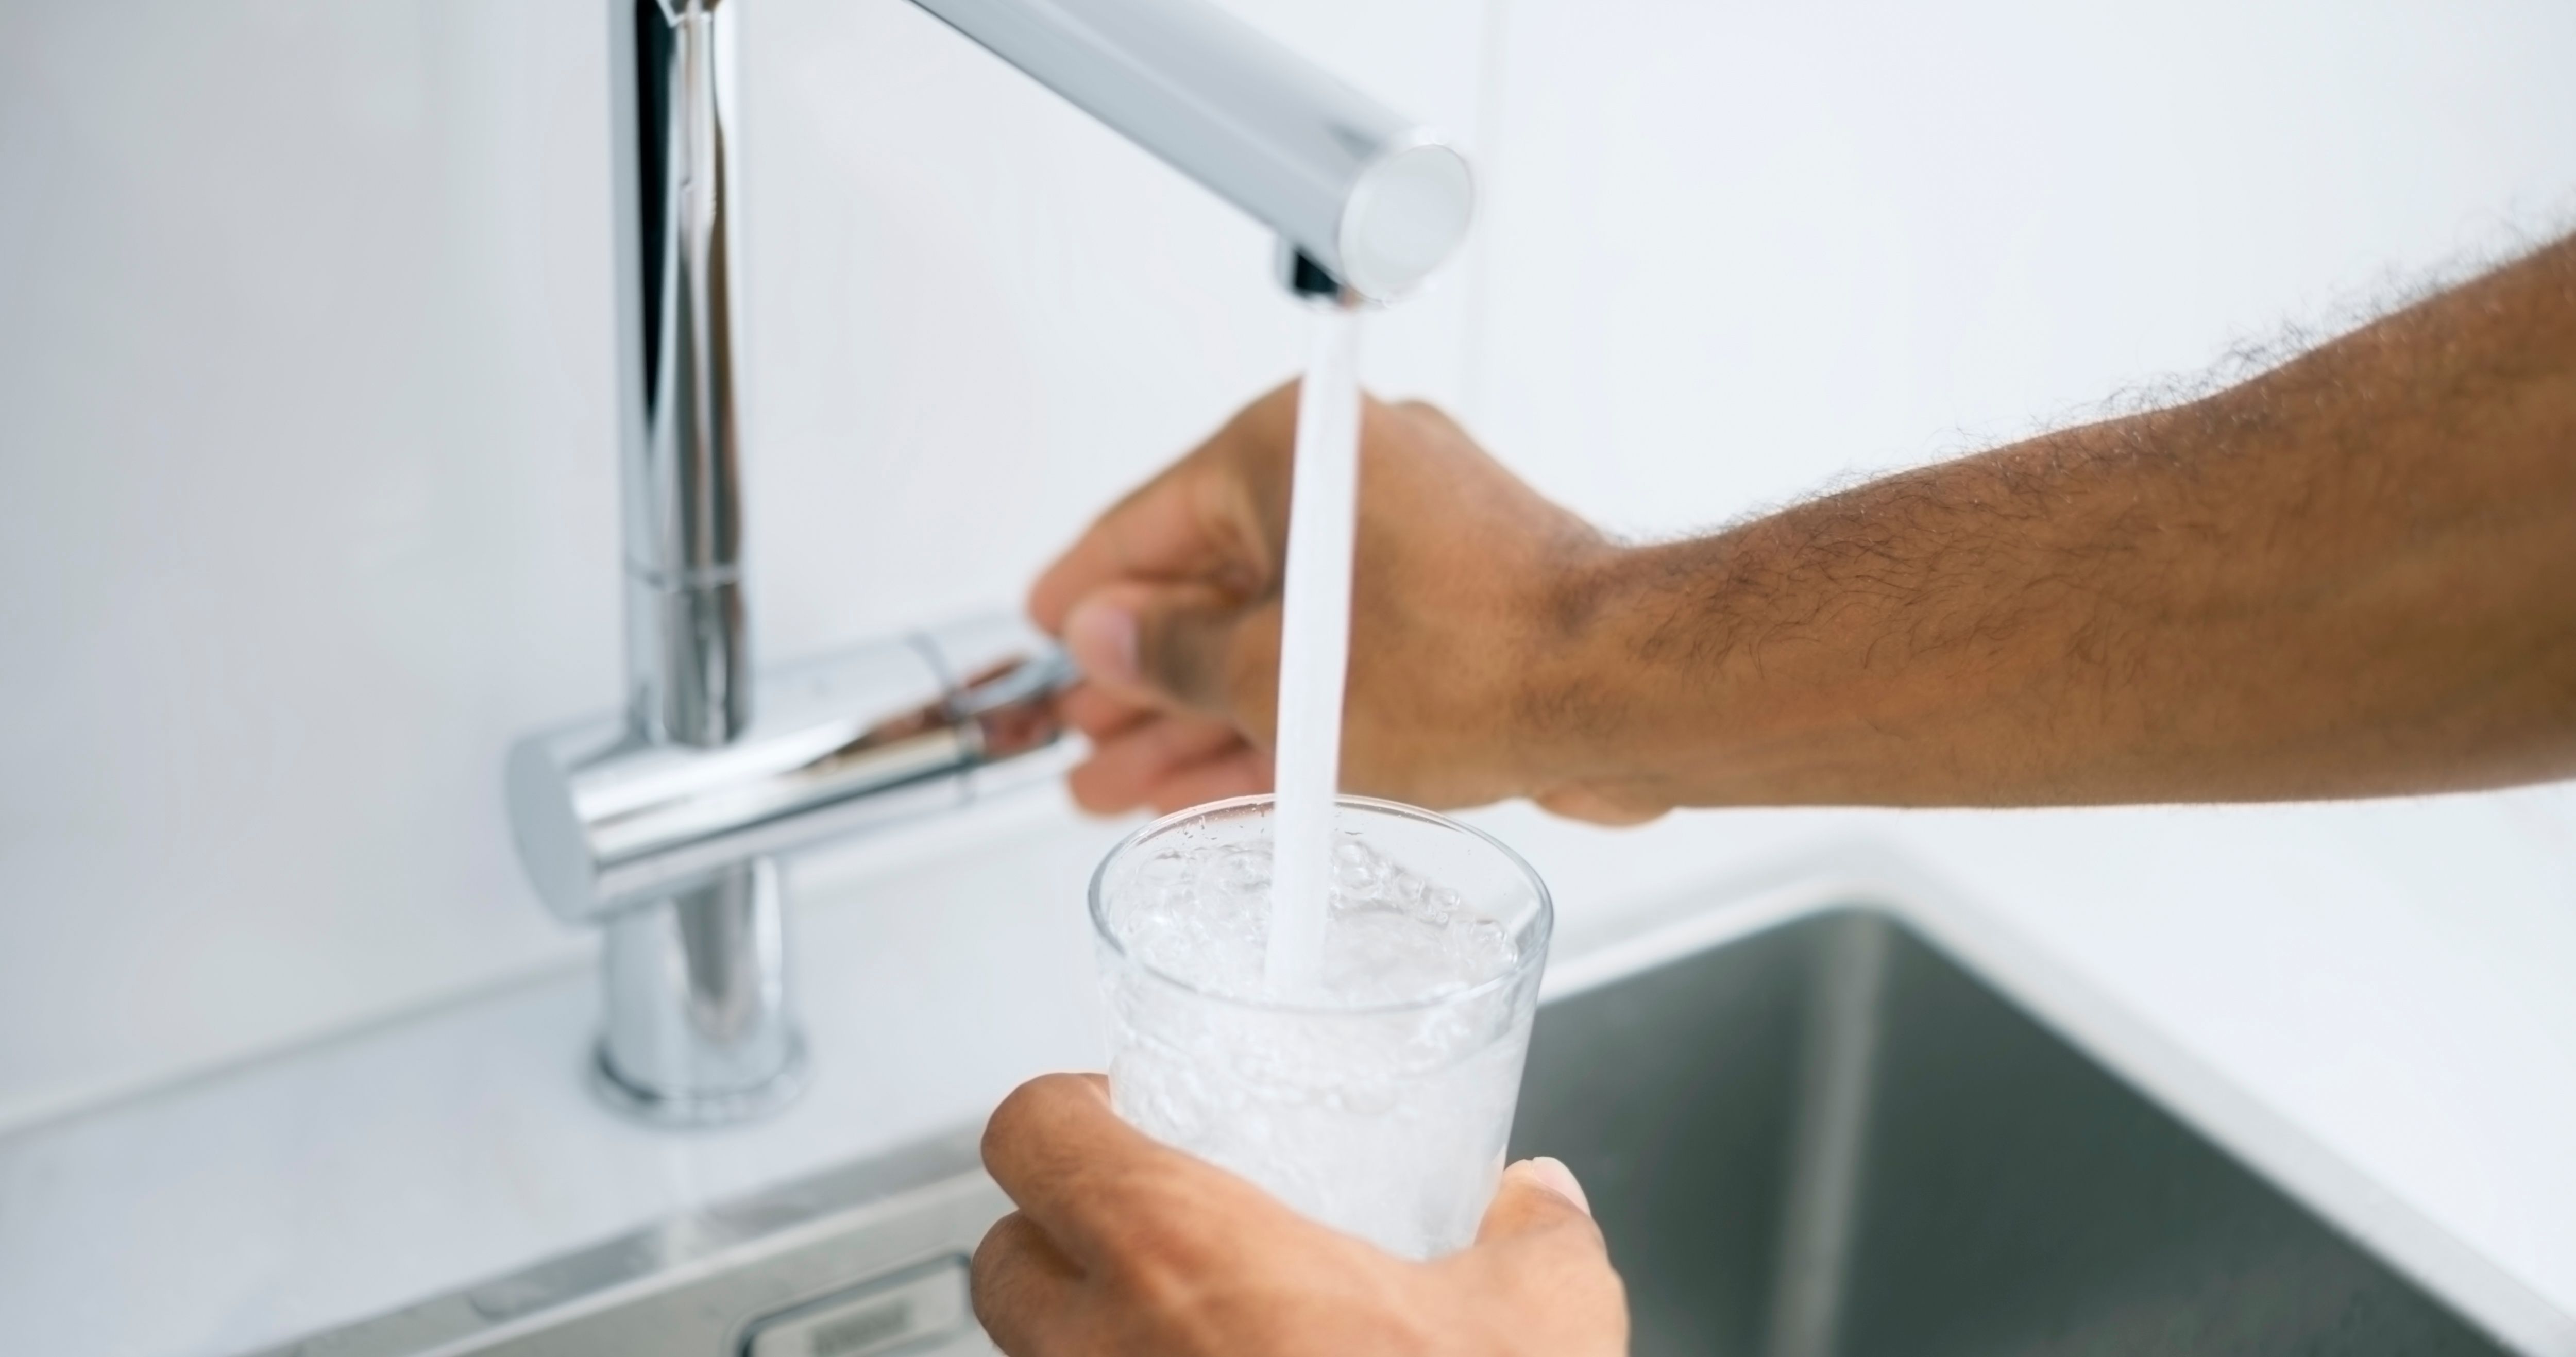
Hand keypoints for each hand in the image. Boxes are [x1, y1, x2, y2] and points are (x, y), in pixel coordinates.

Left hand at [970, 1074, 1628, 1356]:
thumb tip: (1540, 1203)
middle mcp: (1101, 1354)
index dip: (1067, 1113)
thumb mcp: (1542, 1325)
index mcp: (1176, 1252)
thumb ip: (1540, 1240)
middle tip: (1153, 1238)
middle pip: (1001, 1266)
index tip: (1121, 1114)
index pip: (1032, 1134)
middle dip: (1059, 1243)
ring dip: (1097, 1348)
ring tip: (1201, 1343)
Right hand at [1028, 384, 1661, 821]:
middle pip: (1209, 585)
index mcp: (1294, 454)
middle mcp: (1352, 482)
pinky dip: (1280, 721)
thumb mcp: (1275, 678)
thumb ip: (1173, 657)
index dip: (1086, 593)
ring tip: (1129, 782)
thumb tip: (1107, 638)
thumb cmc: (1479, 659)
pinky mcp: (1451, 613)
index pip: (1148, 521)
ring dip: (1200, 714)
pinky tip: (1222, 783)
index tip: (1044, 633)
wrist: (1625, 691)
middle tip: (1083, 737)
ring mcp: (1406, 548)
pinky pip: (1338, 666)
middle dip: (1139, 676)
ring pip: (1273, 638)